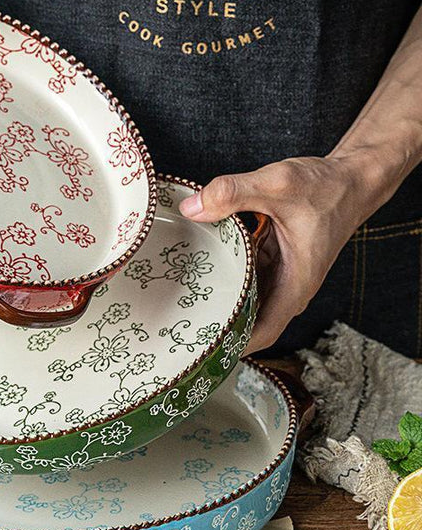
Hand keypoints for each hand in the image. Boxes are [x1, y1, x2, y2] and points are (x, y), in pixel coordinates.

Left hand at [179, 156, 369, 353]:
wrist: (350, 180)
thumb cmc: (325, 188)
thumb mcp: (278, 184)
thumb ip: (234, 193)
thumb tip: (192, 208)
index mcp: (295, 285)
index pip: (262, 333)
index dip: (233, 346)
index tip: (201, 349)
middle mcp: (287, 287)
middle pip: (247, 321)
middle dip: (215, 326)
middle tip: (178, 325)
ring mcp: (279, 276)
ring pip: (243, 299)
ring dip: (216, 300)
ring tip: (179, 303)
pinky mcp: (271, 262)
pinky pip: (243, 277)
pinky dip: (224, 275)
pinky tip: (198, 269)